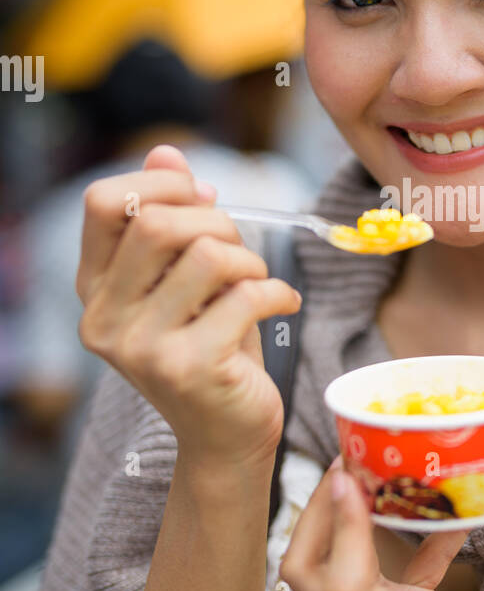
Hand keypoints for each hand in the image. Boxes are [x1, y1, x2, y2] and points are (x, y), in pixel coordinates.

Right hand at [77, 143, 301, 472]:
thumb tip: (166, 153)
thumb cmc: (211, 346)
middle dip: (217, 222)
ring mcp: (142, 349)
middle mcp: (104, 320)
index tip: (203, 200)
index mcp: (94, 289)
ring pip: (207, 255)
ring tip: (258, 282)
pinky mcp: (189, 369)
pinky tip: (283, 304)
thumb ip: (172, 217)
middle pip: (157, 222)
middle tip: (241, 253)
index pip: (102, 202)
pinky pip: (246, 296)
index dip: (161, 185)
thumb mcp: (186, 280)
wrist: (226, 437)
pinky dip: (278, 292)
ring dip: (249, 260)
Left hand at [279, 460, 483, 590]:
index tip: (351, 475)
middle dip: (317, 517)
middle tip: (349, 464)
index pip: (346, 585)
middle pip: (307, 579)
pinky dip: (381, 547)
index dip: (342, 527)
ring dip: (334, 528)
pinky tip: (429, 517)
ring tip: (367, 476)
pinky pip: (365, 583)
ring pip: (323, 581)